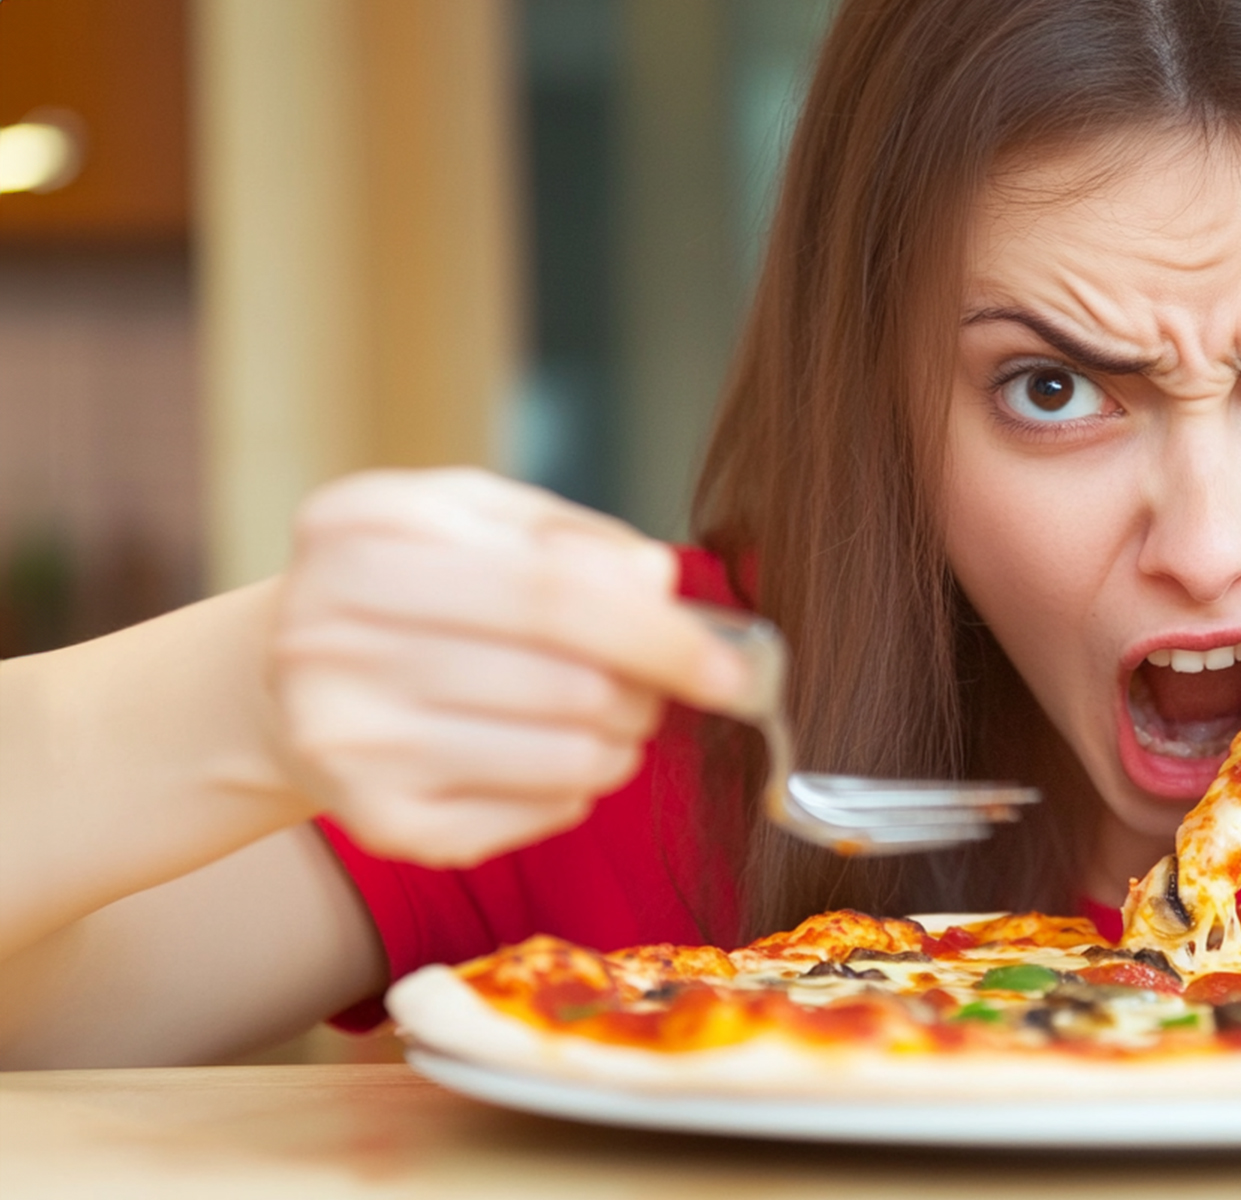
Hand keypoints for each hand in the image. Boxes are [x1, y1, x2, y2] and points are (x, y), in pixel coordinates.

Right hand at [271, 469, 749, 866]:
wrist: (282, 680)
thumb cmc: (412, 586)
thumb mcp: (475, 523)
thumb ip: (572, 539)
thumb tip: (658, 581)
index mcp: (361, 531)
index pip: (554, 591)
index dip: (659, 633)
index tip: (731, 666)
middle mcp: (329, 634)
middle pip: (567, 681)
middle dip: (644, 691)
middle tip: (651, 689)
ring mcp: (345, 735)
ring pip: (566, 757)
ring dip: (618, 742)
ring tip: (598, 718)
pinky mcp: (375, 819)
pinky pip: (540, 813)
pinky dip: (573, 789)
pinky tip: (538, 756)